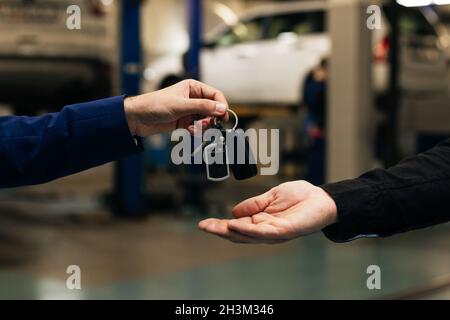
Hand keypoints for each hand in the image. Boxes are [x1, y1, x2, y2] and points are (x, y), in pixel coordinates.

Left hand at [124, 79, 228, 136]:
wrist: (137, 118)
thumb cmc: (154, 105)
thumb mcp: (181, 105)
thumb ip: (203, 107)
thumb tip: (222, 108)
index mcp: (193, 88)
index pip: (215, 95)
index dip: (221, 105)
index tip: (223, 116)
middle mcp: (193, 98)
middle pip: (212, 109)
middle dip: (211, 119)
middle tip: (208, 125)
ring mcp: (189, 111)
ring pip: (206, 120)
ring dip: (203, 127)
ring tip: (194, 129)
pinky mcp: (185, 122)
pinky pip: (198, 128)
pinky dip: (197, 132)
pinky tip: (189, 132)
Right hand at [198, 181, 337, 243]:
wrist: (323, 198)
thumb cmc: (300, 197)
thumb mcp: (271, 196)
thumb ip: (254, 204)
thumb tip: (233, 211)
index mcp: (260, 222)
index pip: (236, 225)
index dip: (219, 225)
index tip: (203, 223)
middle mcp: (265, 230)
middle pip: (238, 234)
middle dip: (219, 231)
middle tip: (202, 226)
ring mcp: (274, 233)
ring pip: (247, 236)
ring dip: (228, 232)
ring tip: (212, 226)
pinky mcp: (284, 231)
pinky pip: (263, 232)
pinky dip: (247, 230)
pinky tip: (234, 224)